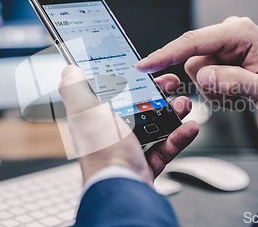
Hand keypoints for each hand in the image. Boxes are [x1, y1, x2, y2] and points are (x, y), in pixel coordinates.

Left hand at [58, 65, 198, 185]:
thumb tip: (69, 70)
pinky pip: (164, 147)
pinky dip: (178, 137)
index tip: (145, 68)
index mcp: (95, 116)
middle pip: (137, 105)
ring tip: (183, 105)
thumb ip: (75, 89)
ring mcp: (128, 149)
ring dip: (171, 112)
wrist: (123, 189)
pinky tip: (188, 128)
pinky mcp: (144, 164)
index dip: (128, 77)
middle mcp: (109, 132)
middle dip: (157, 93)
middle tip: (171, 84)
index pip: (111, 90)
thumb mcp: (85, 111)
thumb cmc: (101, 152)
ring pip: (154, 124)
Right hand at [136, 17, 257, 120]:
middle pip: (192, 59)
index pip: (194, 41)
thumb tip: (203, 76)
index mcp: (239, 33)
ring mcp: (224, 45)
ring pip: (195, 71)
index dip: (166, 54)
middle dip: (207, 84)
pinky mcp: (221, 55)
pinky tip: (234, 92)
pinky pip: (202, 75)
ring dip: (212, 89)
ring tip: (237, 94)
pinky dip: (214, 90)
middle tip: (232, 96)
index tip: (145, 65)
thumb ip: (235, 82)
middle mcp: (229, 34)